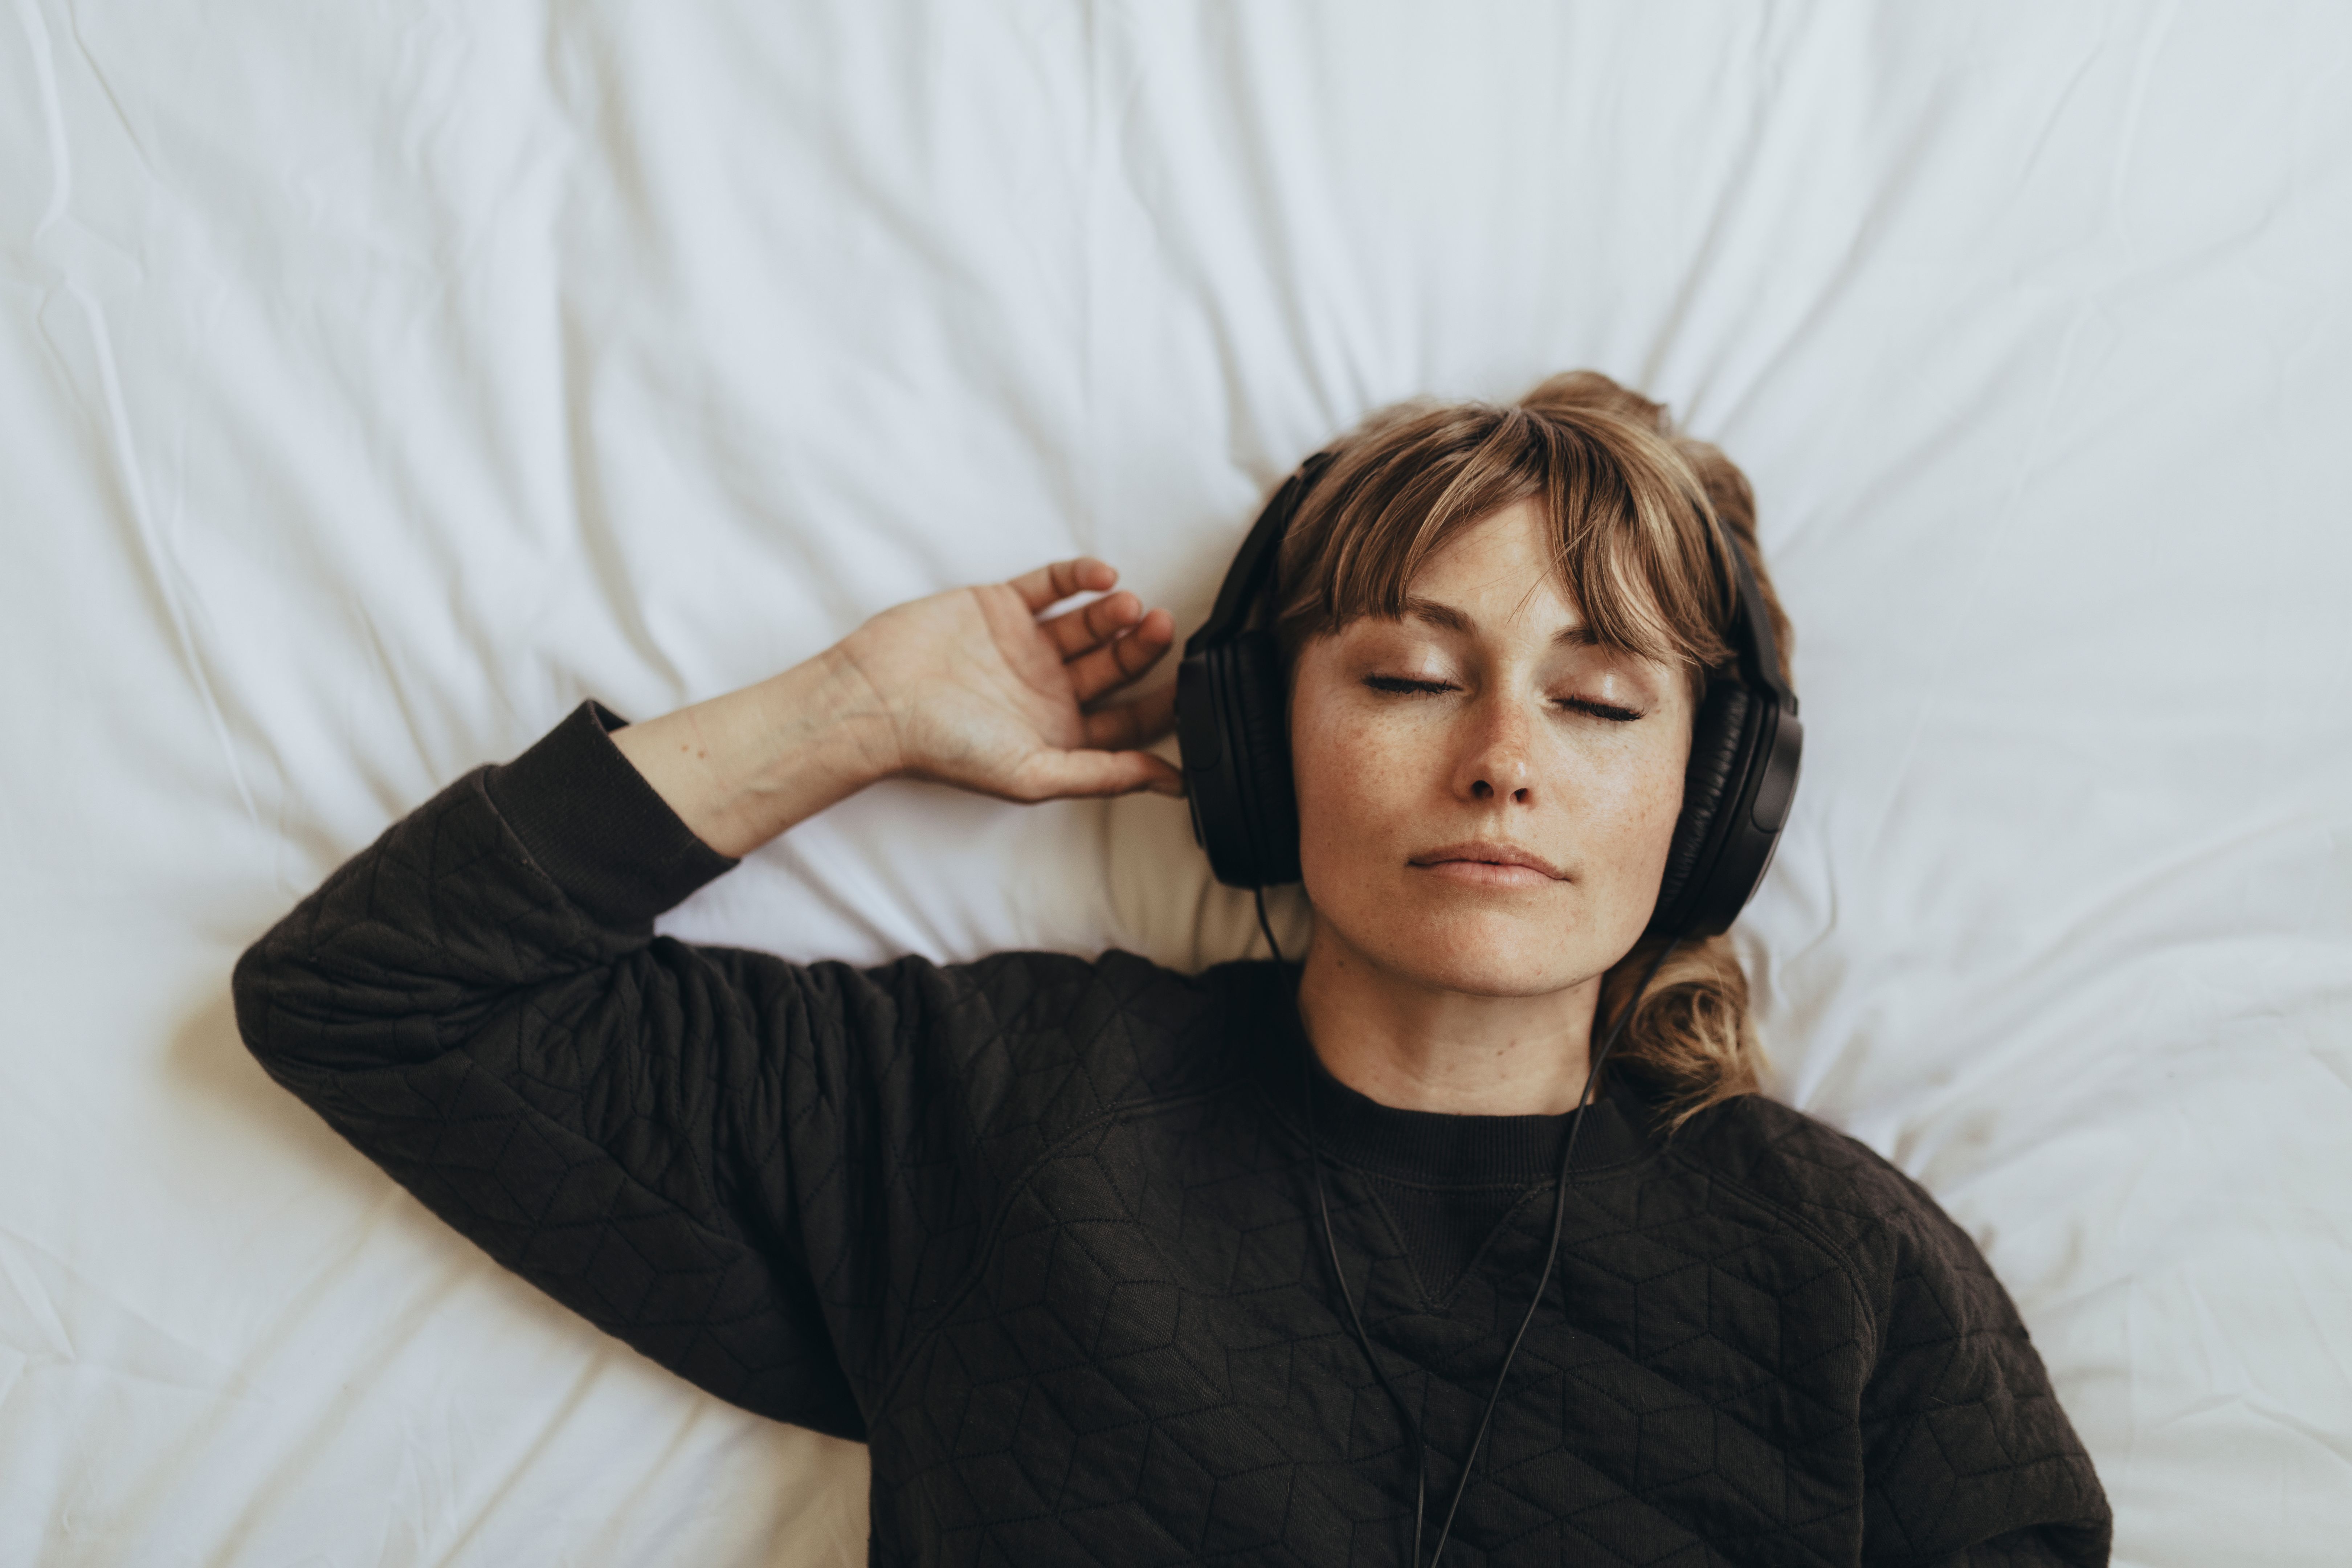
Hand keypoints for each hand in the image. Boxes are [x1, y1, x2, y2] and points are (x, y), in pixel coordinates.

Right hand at [837, 558, 1183, 801]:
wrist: (878, 699)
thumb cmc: (946, 747)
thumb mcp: (1034, 775)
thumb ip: (1104, 776)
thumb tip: (1171, 785)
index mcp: (1059, 734)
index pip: (1128, 720)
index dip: (1162, 704)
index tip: (1189, 687)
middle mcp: (1048, 690)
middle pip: (1115, 667)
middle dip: (1142, 649)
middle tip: (1161, 626)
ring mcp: (1027, 645)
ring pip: (1090, 623)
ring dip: (1115, 612)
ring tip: (1129, 605)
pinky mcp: (1003, 606)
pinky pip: (1053, 585)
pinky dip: (1081, 576)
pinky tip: (1103, 575)